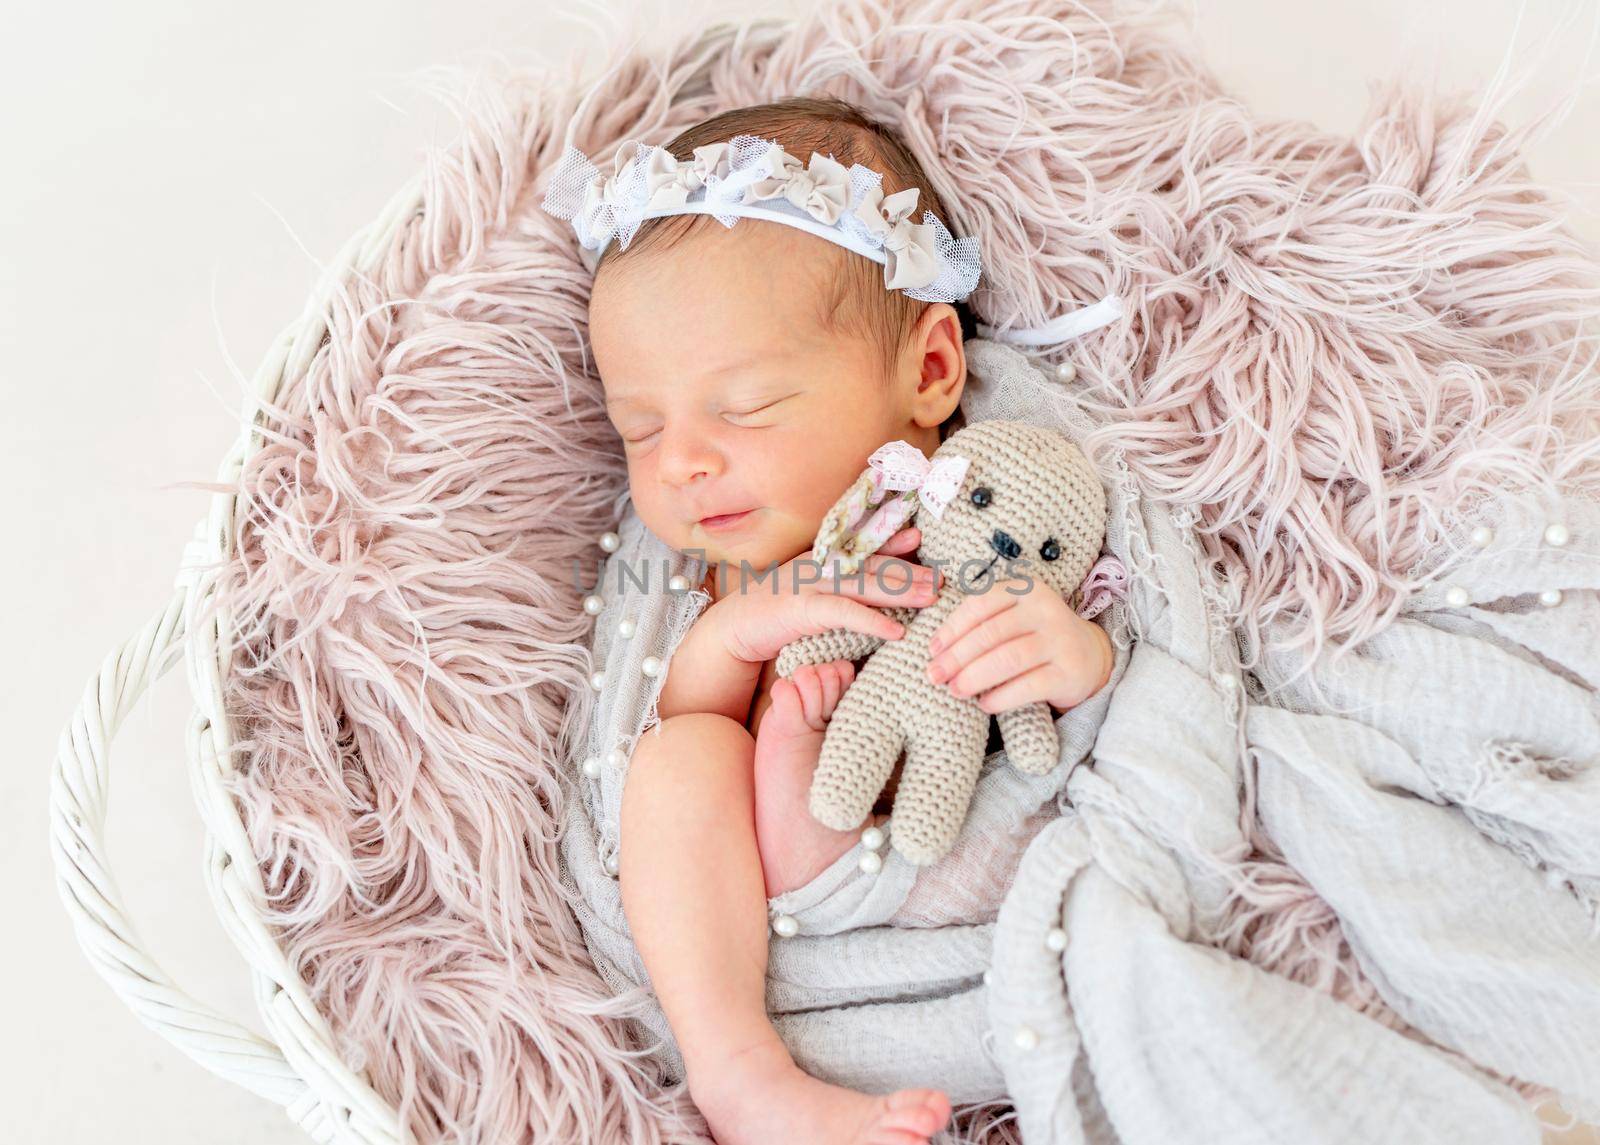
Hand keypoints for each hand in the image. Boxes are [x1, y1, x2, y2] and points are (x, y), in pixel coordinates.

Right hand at [707, 526, 942, 664]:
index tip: (920, 536)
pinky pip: (844, 613)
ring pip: (864, 585)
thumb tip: (870, 586)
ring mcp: (811, 585)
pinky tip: (896, 631)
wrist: (733, 628)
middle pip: (872, 566)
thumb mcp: (806, 592)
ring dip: (901, 591)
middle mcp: (819, 566)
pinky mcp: (803, 610)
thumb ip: (836, 585)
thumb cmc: (773, 613)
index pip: (861, 546)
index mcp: (821, 559)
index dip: (892, 539)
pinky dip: (871, 620)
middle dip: (910, 571)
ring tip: (932, 598)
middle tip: (944, 578)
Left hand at [923, 576, 1112, 714]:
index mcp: (1026, 590)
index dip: (952, 628)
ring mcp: (1060, 640)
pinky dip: (1001, 697)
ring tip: (955, 690)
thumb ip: (981, 623)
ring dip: (974, 677)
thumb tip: (935, 650)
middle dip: (957, 656)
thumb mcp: (1013, 618)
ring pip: (1008, 659)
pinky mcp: (1068, 672)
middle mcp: (1046, 610)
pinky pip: (1028, 686)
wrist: (1089, 657)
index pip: (981, 604)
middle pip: (991, 633)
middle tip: (935, 675)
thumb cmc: (1035, 637)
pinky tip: (985, 704)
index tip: (932, 649)